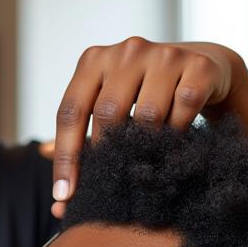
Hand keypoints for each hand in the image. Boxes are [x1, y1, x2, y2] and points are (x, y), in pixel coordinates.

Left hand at [48, 38, 247, 217]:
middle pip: (107, 112)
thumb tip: (44, 153)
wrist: (203, 68)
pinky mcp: (199, 66)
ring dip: (149, 145)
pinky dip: (179, 132)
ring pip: (148, 115)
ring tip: (150, 158)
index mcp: (95, 60)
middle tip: (114, 181)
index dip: (66, 157)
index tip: (64, 195)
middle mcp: (127, 51)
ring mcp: (165, 54)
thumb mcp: (109, 102)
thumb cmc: (146, 91)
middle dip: (107, 154)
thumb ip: (78, 127)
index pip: (70, 111)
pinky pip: (184, 108)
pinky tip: (177, 140)